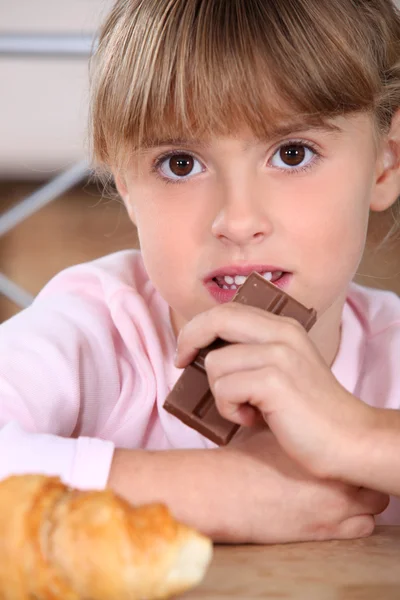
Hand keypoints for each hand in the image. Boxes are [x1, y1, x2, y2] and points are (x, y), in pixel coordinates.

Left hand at [175, 302, 373, 481]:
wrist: (349, 439)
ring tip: (246, 408)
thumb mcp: (284, 370)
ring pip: (215, 362)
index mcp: (284, 327)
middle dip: (188, 339)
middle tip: (180, 362)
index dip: (199, 325)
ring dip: (220, 393)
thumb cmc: (309, 413)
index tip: (186, 348)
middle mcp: (282, 333)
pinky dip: (230, 409)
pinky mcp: (274, 380)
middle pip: (217, 318)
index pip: (229, 310)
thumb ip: (253, 355)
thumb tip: (204, 355)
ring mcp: (279, 354)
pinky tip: (253, 418)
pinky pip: (224, 388)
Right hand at [220, 427, 388, 543]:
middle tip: (342, 470)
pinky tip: (333, 512)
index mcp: (324, 445)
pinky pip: (364, 526)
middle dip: (358, 470)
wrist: (225, 492)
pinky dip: (355, 520)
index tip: (341, 449)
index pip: (358, 444)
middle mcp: (336, 473)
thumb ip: (294, 427)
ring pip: (375, 500)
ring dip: (361, 496)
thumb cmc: (243, 461)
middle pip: (370, 471)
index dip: (351, 448)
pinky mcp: (326, 530)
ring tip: (339, 492)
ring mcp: (335, 504)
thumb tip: (302, 419)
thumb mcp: (271, 430)